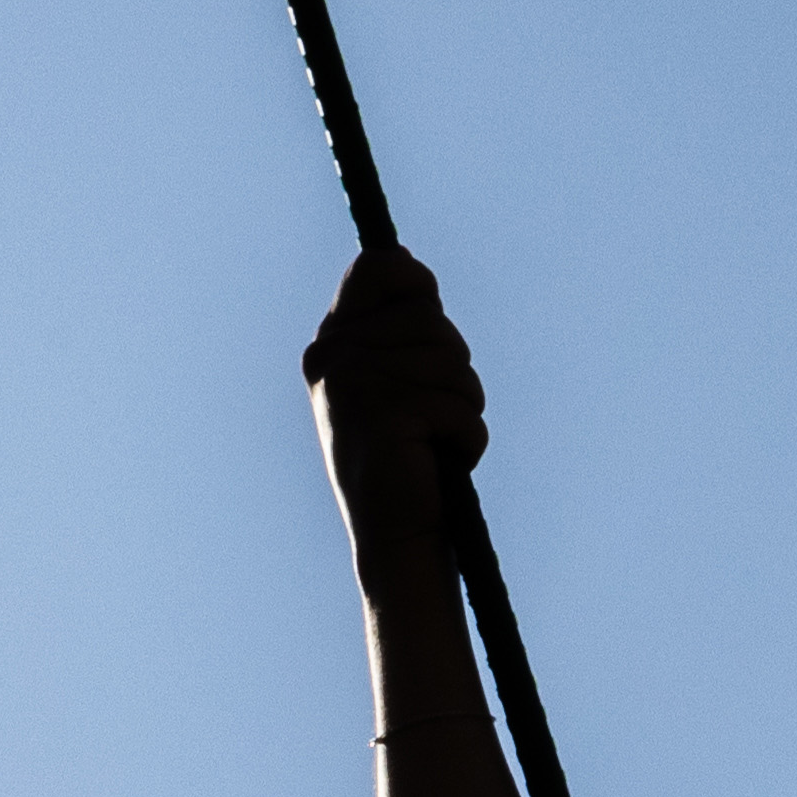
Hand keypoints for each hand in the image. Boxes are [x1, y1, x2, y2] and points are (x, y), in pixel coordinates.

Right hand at [304, 247, 486, 569]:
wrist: (394, 537)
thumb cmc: (404, 459)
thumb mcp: (389, 380)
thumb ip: (395, 324)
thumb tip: (404, 260)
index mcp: (330, 346)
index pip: (379, 269)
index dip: (417, 288)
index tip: (427, 319)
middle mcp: (333, 360)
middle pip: (432, 321)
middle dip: (452, 371)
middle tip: (428, 419)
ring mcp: (355, 389)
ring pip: (453, 365)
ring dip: (463, 409)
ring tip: (434, 444)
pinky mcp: (386, 418)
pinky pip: (460, 407)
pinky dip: (467, 439)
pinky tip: (440, 464)